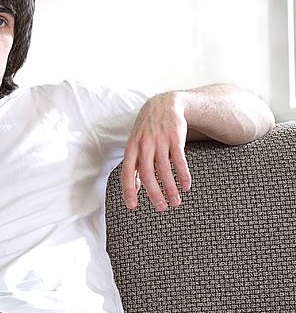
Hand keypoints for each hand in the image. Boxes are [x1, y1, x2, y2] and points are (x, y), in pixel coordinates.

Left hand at [121, 91, 191, 210]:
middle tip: (160, 208)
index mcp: (131, 149)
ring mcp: (160, 141)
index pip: (127, 173)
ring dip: (171, 188)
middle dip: (154, 193)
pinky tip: (186, 186)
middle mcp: (144, 146)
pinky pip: (179, 160)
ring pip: (165, 170)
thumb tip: (134, 188)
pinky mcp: (175, 138)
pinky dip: (183, 175)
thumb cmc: (147, 130)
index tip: (132, 206)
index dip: (129, 190)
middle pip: (147, 174)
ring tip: (175, 202)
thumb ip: (135, 165)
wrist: (164, 104)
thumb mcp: (136, 144)